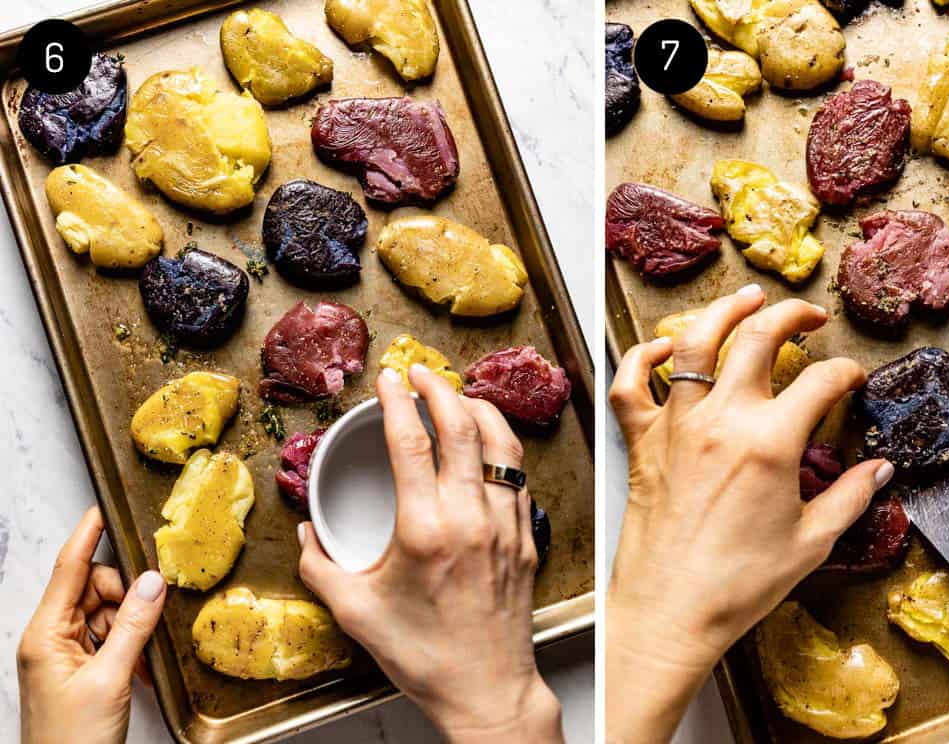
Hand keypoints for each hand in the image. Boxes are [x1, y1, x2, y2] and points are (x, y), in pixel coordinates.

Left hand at [18, 507, 165, 743]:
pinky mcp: (82, 671)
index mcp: (46, 634)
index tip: (102, 508)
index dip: (87, 535)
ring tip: (142, 655)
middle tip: (149, 616)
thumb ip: (133, 626)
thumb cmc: (71, 740)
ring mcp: (66, 655)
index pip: (70, 569)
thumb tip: (152, 582)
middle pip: (95, 589)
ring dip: (131, 625)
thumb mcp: (109, 679)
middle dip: (125, 596)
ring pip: (108, 613)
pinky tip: (140, 667)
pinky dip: (130, 646)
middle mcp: (52, 639)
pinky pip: (112, 639)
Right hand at [297, 364, 562, 743]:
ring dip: (479, 409)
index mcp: (425, 530)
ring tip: (458, 394)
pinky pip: (518, 476)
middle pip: (462, 427)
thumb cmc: (422, 655)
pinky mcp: (527, 537)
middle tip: (421, 372)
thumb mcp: (354, 612)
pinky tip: (488, 443)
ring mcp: (505, 526)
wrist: (486, 690)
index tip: (388, 379)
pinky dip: (502, 447)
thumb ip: (320, 567)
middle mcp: (471, 519)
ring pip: (501, 445)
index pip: (412, 443)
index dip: (398, 401)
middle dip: (440, 388)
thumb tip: (308, 532)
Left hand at [606, 285, 893, 742]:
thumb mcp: (811, 542)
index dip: (846, 373)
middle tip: (808, 315)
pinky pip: (631, 383)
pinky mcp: (642, 439)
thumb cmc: (738, 585)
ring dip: (724, 311)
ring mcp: (676, 424)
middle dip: (792, 315)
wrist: (670, 612)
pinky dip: (643, 356)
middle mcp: (722, 419)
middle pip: (759, 337)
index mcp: (770, 442)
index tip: (852, 378)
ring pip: (695, 342)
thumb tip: (881, 470)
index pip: (821, 382)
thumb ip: (851, 497)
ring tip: (747, 298)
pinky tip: (664, 348)